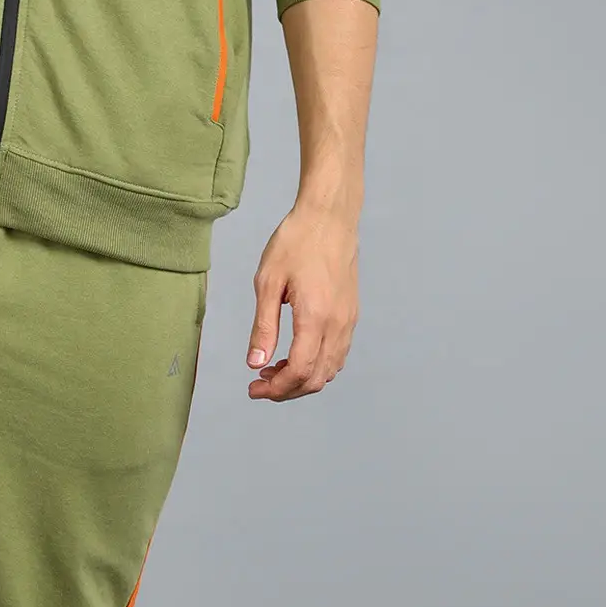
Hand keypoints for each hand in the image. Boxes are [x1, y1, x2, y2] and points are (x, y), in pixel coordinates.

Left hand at [244, 201, 359, 399]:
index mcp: (316, 317)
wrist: (330, 217)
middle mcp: (338, 324)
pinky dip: (318, 365)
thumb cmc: (297, 241)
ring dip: (302, 379)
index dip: (276, 388)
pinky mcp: (351, 314)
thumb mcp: (268, 282)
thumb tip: (255, 363)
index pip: (300, 371)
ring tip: (273, 369)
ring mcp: (349, 320)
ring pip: (330, 370)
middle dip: (287, 389)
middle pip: (317, 378)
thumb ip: (263, 327)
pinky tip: (296, 354)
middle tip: (260, 383)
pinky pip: (338, 354)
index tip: (254, 388)